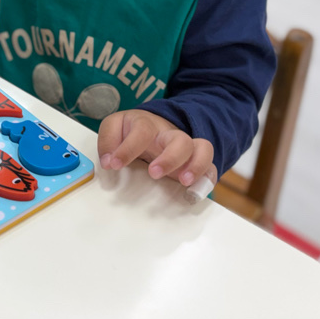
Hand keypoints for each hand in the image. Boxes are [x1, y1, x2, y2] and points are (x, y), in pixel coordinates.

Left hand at [97, 109, 216, 187]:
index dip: (128, 148)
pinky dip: (207, 180)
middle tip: (154, 173)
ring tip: (184, 182)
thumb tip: (109, 161)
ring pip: (203, 149)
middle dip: (170, 158)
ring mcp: (186, 149)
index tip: (113, 164)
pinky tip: (195, 193)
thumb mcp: (116, 127)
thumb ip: (108, 140)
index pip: (142, 130)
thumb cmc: (132, 130)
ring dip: (196, 166)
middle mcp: (170, 135)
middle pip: (180, 139)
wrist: (154, 125)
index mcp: (147, 125)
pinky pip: (210, 168)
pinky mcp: (195, 163)